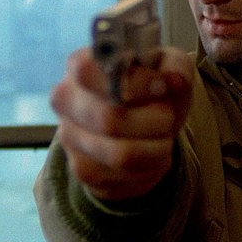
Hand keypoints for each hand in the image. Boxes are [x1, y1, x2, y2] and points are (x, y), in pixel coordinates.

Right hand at [51, 46, 192, 200]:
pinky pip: (124, 175)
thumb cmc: (151, 88)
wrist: (142, 124)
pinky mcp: (82, 169)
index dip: (132, 81)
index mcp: (79, 66)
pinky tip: (152, 152)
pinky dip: (150, 165)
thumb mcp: (169, 66)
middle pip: (108, 119)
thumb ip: (175, 66)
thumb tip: (175, 81)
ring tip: (164, 136)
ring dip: (156, 146)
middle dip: (153, 120)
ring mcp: (69, 138)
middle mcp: (65, 100)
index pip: (89, 72)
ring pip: (121, 154)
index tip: (162, 86)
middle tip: (168, 117)